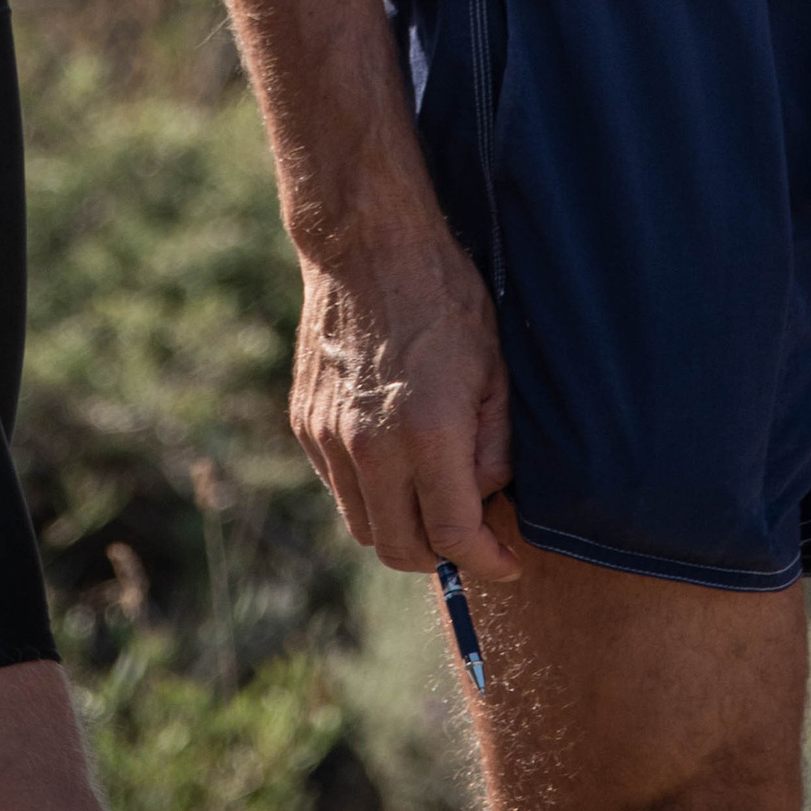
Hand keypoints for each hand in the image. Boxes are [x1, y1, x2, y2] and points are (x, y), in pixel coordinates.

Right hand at [291, 221, 518, 580]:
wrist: (366, 246)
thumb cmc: (445, 300)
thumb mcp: (495, 369)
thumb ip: (495, 447)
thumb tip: (486, 501)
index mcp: (427, 433)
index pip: (454, 538)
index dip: (486, 563)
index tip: (504, 563)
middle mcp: (370, 445)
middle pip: (400, 551)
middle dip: (440, 558)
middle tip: (468, 535)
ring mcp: (329, 437)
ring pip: (364, 525)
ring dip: (401, 526)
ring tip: (431, 494)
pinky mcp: (306, 424)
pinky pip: (339, 487)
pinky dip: (370, 491)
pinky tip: (395, 457)